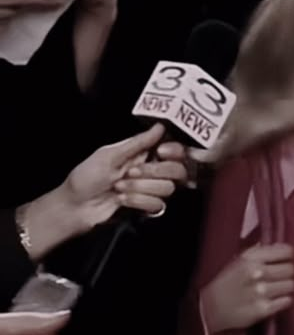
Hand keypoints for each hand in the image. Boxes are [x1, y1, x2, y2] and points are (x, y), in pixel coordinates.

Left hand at [63, 123, 186, 227]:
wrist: (76, 207)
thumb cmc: (86, 177)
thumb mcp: (109, 154)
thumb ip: (138, 142)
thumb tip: (160, 126)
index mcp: (143, 154)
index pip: (175, 150)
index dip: (174, 151)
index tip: (160, 151)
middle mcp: (152, 171)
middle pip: (177, 170)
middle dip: (154, 172)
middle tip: (130, 173)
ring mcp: (151, 190)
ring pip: (167, 188)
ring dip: (140, 188)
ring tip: (119, 188)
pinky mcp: (148, 208)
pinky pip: (157, 204)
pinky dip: (137, 201)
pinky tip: (121, 200)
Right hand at [203, 244, 293, 334]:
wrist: (208, 308)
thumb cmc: (226, 281)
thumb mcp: (239, 259)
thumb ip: (261, 252)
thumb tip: (282, 248)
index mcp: (251, 258)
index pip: (287, 251)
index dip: (289, 256)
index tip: (286, 260)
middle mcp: (257, 272)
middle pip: (291, 269)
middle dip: (288, 272)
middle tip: (281, 277)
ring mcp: (261, 292)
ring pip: (291, 285)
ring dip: (287, 287)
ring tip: (278, 289)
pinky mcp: (263, 309)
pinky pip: (287, 301)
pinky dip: (284, 300)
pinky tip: (275, 300)